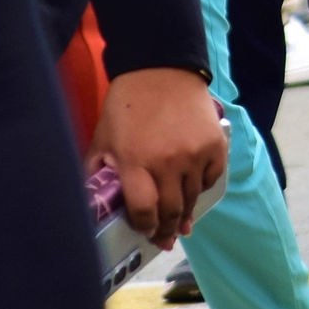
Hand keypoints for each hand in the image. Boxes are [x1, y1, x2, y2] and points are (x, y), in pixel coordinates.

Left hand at [92, 67, 226, 244]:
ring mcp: (194, 154)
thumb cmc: (127, 105)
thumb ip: (97, 173)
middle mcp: (167, 161)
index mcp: (135, 162)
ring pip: (192, 199)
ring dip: (185, 213)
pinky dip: (202, 187)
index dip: (144, 227)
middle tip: (164, 239)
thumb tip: (93, 204)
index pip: (144, 212)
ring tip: (181, 223)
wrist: (161, 69)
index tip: (144, 230)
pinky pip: (211, 179)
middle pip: (171, 212)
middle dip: (167, 230)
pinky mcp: (214, 145)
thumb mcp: (102, 140)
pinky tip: (193, 189)